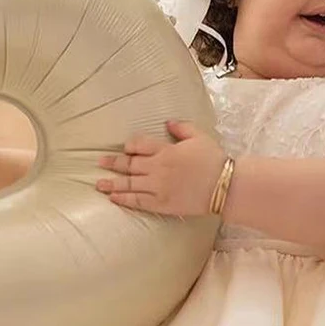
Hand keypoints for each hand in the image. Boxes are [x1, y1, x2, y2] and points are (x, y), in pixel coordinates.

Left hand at [96, 121, 226, 216]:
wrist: (226, 186)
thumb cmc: (215, 160)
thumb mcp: (200, 137)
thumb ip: (182, 128)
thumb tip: (167, 122)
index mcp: (166, 150)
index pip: (140, 145)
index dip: (130, 146)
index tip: (125, 148)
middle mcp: (158, 167)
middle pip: (130, 164)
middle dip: (113, 163)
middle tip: (100, 162)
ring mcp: (158, 186)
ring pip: (129, 183)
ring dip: (112, 183)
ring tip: (99, 184)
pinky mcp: (162, 203)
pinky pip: (138, 201)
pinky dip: (124, 199)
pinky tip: (114, 198)